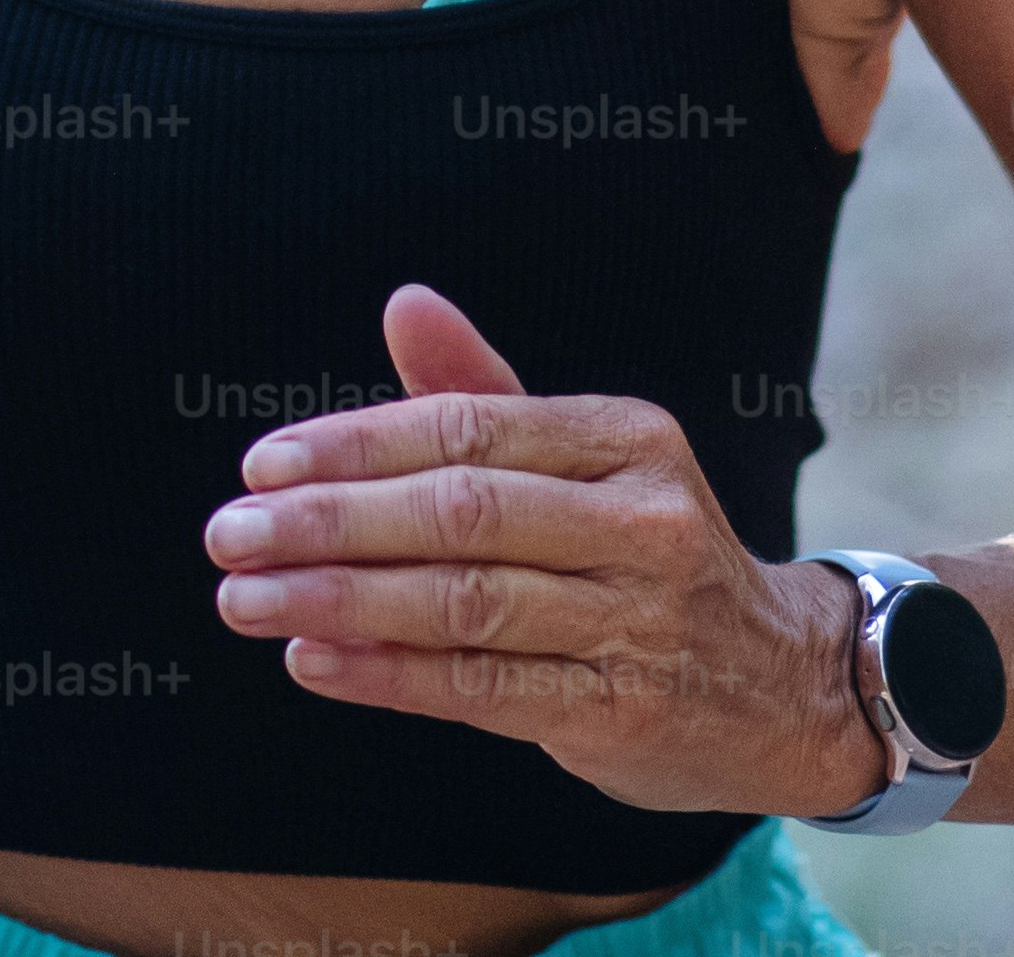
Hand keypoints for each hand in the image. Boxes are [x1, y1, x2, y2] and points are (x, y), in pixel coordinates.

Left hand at [203, 284, 888, 820]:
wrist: (785, 686)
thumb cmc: (650, 559)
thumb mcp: (590, 465)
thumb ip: (485, 393)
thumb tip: (402, 303)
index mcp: (626, 439)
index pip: (469, 427)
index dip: (357, 443)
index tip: (260, 466)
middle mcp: (643, 521)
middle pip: (461, 513)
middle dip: (330, 522)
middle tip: (229, 535)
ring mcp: (640, 621)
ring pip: (464, 603)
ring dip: (338, 601)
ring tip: (245, 599)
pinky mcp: (624, 711)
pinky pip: (484, 691)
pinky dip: (388, 676)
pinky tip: (313, 660)